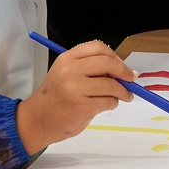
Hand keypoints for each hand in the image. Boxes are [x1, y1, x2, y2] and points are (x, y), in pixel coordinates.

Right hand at [17, 41, 132, 153]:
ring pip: (112, 84)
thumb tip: (123, 70)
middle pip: (108, 63)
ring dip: (123, 92)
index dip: (115, 56)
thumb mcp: (66, 74)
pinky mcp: (82, 106)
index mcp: (67, 58)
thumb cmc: (56, 97)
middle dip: (124, 72)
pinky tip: (106, 105)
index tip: (122, 66)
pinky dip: (113, 104)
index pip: (98, 47)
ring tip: (124, 96)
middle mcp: (70, 70)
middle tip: (131, 80)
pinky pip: (109, 101)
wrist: (37, 120)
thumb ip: (89, 68)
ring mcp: (75, 88)